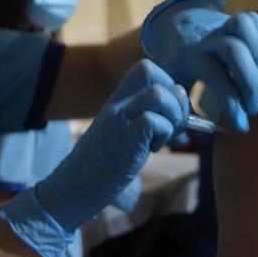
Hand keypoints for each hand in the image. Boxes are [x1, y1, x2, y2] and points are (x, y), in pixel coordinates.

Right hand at [0, 60, 188, 256]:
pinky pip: (155, 121)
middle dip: (175, 99)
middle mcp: (117, 103)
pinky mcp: (124, 138)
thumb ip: (146, 120)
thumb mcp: (123, 133)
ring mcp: (119, 118)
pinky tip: (152, 149)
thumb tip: (185, 124)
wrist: (72, 188)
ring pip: (159, 94)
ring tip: (161, 138)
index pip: (146, 68)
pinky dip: (164, 135)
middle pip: (153, 72)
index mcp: (117, 99)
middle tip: (171, 126)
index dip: (167, 85)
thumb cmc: (102, 166)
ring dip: (172, 117)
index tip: (167, 112)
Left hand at [141, 0, 257, 131]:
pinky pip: (256, 22)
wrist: (175, 24)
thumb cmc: (176, 64)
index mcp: (190, 57)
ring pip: (245, 25)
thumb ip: (177, 110)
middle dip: (250, 82)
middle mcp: (208, 39)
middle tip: (253, 108)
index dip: (232, 103)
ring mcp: (223, 25)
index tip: (241, 125)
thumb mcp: (170, 85)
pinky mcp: (237, 19)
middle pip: (234, 50)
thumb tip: (180, 142)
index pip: (215, 76)